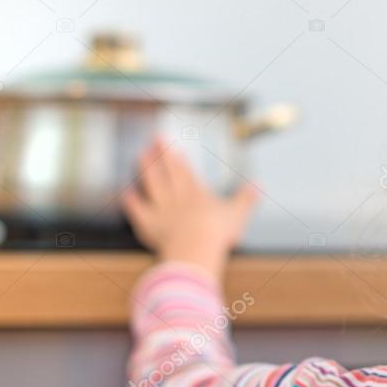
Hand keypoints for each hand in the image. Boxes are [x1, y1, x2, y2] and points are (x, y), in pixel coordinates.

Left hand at [121, 137, 258, 277]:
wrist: (195, 246)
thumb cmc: (218, 232)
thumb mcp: (237, 213)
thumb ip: (247, 198)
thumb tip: (259, 184)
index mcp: (197, 193)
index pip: (184, 170)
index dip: (177, 156)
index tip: (169, 143)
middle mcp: (177, 197)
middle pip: (167, 172)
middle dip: (160, 154)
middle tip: (153, 139)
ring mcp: (162, 210)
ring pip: (152, 185)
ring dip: (146, 169)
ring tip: (140, 155)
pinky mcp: (150, 225)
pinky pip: (138, 210)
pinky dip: (132, 202)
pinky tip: (127, 193)